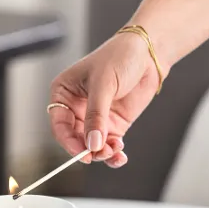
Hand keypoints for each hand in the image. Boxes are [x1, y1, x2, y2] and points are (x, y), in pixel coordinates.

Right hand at [49, 32, 166, 167]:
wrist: (149, 52)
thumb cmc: (119, 56)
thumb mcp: (103, 85)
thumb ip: (96, 116)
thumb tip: (92, 144)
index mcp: (64, 93)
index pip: (60, 124)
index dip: (68, 141)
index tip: (81, 153)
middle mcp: (76, 108)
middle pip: (75, 138)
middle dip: (87, 148)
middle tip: (100, 153)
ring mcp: (95, 118)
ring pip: (91, 145)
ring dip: (102, 152)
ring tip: (114, 150)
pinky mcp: (112, 124)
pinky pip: (108, 144)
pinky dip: (113, 153)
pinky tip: (119, 155)